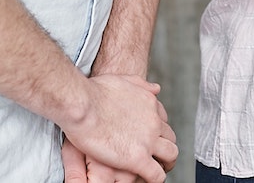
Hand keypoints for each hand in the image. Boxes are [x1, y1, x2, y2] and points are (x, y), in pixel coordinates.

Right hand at [60, 75, 178, 181]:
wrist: (83, 103)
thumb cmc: (94, 91)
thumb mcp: (124, 80)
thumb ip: (141, 86)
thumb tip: (156, 89)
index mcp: (150, 105)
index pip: (163, 121)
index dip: (159, 132)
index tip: (152, 139)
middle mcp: (153, 122)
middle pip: (170, 138)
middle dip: (166, 149)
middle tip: (159, 158)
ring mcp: (148, 140)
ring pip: (170, 156)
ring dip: (166, 164)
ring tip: (159, 171)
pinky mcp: (137, 158)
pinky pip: (156, 175)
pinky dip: (156, 180)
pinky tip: (148, 181)